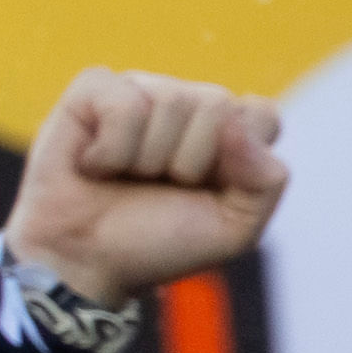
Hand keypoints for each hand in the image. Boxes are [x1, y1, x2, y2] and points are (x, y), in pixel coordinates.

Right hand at [6, 68, 288, 307]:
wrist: (84, 261)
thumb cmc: (157, 243)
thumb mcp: (235, 229)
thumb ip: (266, 180)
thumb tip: (236, 123)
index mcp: (227, 132)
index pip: (260, 114)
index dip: (239, 160)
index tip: (207, 192)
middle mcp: (185, 105)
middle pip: (216, 104)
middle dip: (188, 162)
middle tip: (158, 186)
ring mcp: (138, 91)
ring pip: (169, 99)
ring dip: (145, 159)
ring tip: (124, 177)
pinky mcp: (91, 90)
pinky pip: (122, 102)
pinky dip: (111, 147)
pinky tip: (95, 164)